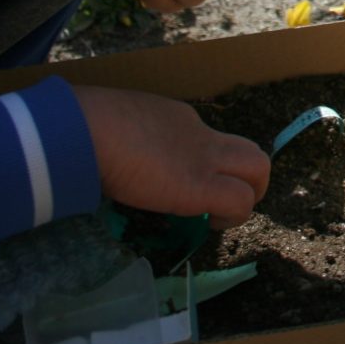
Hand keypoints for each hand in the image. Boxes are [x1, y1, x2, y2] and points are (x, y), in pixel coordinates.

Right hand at [71, 85, 270, 227]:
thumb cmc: (86, 125)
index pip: (212, 141)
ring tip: (218, 216)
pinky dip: (232, 216)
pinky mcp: (198, 186)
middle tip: (220, 203)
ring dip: (248, 197)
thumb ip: (132, 140)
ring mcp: (204, 158)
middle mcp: (201, 135)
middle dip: (248, 180)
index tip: (186, 184)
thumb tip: (115, 159)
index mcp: (179, 120)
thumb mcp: (118, 126)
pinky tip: (208, 223)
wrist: (85, 128)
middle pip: (251, 151)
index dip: (208, 167)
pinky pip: (240, 201)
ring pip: (259, 169)